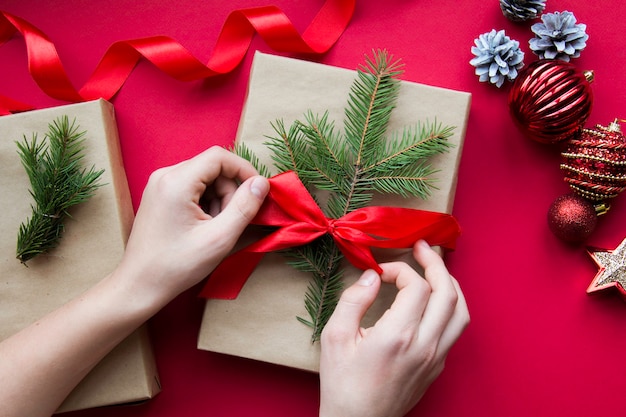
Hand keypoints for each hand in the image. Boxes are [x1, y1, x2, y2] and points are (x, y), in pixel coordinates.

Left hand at [114, 146, 269, 307]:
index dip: (244, 170)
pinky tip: (202, 227)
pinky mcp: (159, 195)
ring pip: (204, 178)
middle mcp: (164, 175)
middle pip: (212, 168)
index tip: (258, 192)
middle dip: (229, 192)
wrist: (140, 285)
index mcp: (176, 181)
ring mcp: (159, 184)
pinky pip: (192, 187)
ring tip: (213, 229)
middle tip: (230, 222)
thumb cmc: (176, 266)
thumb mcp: (219, 238)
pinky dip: (205, 204)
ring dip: (218, 200)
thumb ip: (244, 207)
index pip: (219, 157)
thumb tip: (262, 183)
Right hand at [319, 240, 468, 416]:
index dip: (400, 269)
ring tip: (435, 269)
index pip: (417, 285)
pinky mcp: (438, 367)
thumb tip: (372, 276)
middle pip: (447, 292)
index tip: (381, 271)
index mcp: (398, 335)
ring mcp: (436, 357)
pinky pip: (456, 329)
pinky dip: (450, 306)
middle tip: (421, 248)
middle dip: (435, 263)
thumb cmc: (342, 382)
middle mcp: (425, 345)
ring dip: (450, 283)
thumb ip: (354, 300)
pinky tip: (434, 300)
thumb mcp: (335, 337)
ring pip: (461, 311)